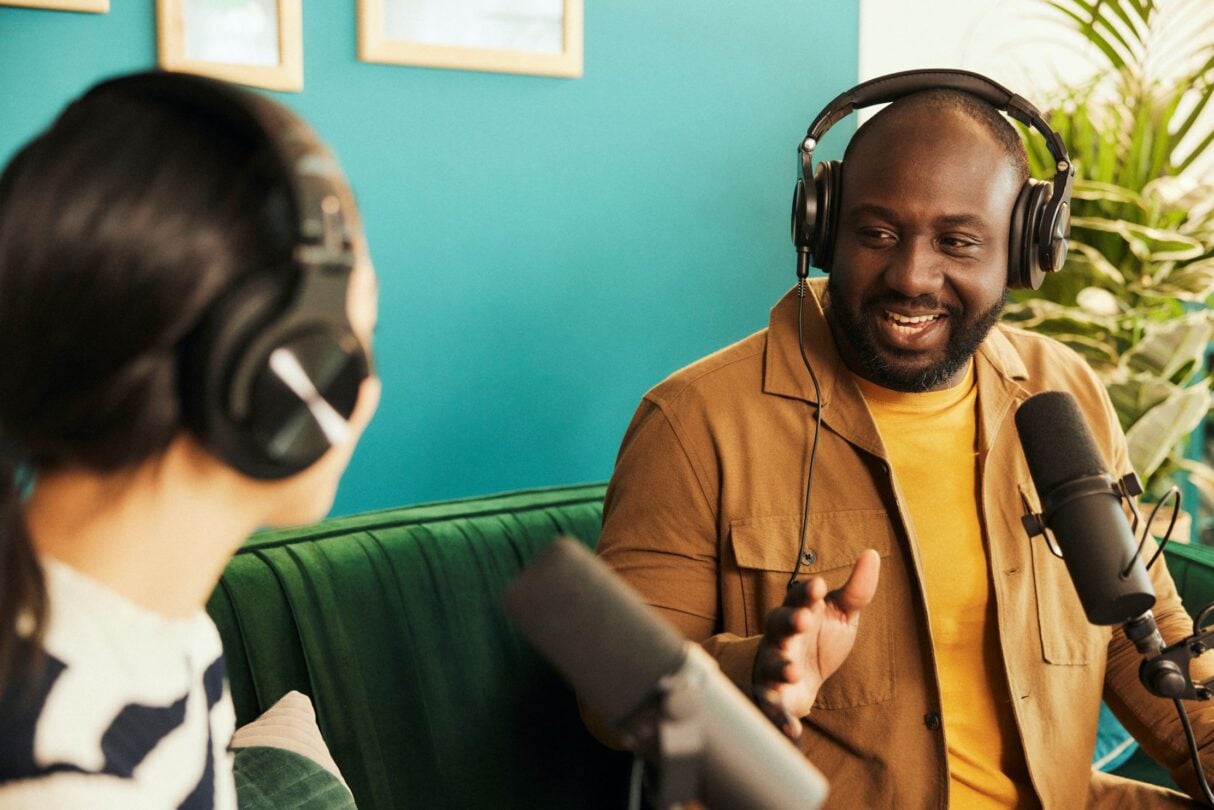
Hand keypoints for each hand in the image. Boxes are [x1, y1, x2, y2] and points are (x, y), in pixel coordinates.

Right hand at [752, 549, 880, 739]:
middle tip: (802, 620)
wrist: (798, 678)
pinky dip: (780, 719)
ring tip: (794, 671)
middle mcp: (780, 636)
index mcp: (798, 612)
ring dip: (780, 666)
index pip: (798, 597)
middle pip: (778, 625)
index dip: (806, 592)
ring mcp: (773, 666)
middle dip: (789, 621)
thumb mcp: (840, 613)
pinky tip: (793, 731)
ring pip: (771, 663)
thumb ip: (856, 589)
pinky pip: (773, 707)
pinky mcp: (773, 696)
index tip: (817, 586)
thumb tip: (872, 553)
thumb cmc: (818, 638)